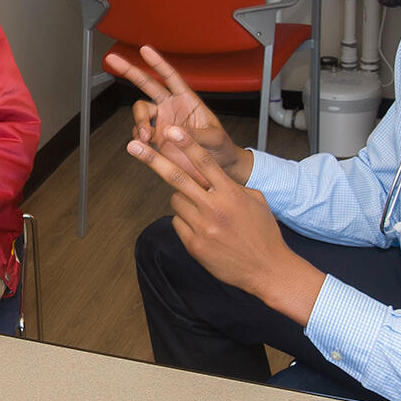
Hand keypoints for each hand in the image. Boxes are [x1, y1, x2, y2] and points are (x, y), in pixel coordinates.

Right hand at [105, 45, 252, 185]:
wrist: (215, 167)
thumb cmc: (220, 148)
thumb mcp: (214, 139)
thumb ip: (195, 135)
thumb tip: (172, 131)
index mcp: (187, 100)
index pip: (171, 77)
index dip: (158, 63)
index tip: (145, 50)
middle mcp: (171, 107)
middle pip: (147, 84)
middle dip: (130, 71)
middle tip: (113, 59)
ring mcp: (161, 122)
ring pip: (140, 111)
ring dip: (139, 121)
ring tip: (146, 137)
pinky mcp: (155, 139)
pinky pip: (139, 133)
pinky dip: (138, 138)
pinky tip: (145, 145)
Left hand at [127, 125, 324, 324]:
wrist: (267, 269)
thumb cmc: (263, 233)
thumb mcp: (255, 200)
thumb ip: (231, 186)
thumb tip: (210, 178)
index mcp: (231, 194)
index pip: (205, 162)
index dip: (187, 144)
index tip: (171, 131)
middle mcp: (214, 209)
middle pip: (177, 178)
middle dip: (153, 160)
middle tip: (133, 146)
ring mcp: (202, 228)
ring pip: (176, 201)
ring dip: (183, 200)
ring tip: (203, 211)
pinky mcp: (194, 245)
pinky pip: (177, 223)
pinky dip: (185, 221)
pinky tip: (203, 229)